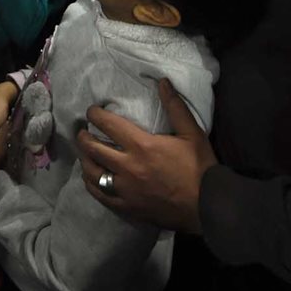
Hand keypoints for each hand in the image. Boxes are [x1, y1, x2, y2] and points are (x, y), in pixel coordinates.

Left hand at [75, 79, 215, 234]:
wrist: (207, 208)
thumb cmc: (200, 169)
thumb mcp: (192, 134)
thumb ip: (175, 107)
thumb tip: (162, 82)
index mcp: (141, 145)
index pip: (108, 124)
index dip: (95, 115)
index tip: (91, 111)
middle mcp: (127, 166)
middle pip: (93, 148)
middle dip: (84, 136)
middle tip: (83, 131)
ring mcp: (124, 189)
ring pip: (91, 171)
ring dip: (84, 159)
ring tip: (85, 152)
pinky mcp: (126, 207)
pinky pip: (100, 194)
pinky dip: (90, 183)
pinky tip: (90, 177)